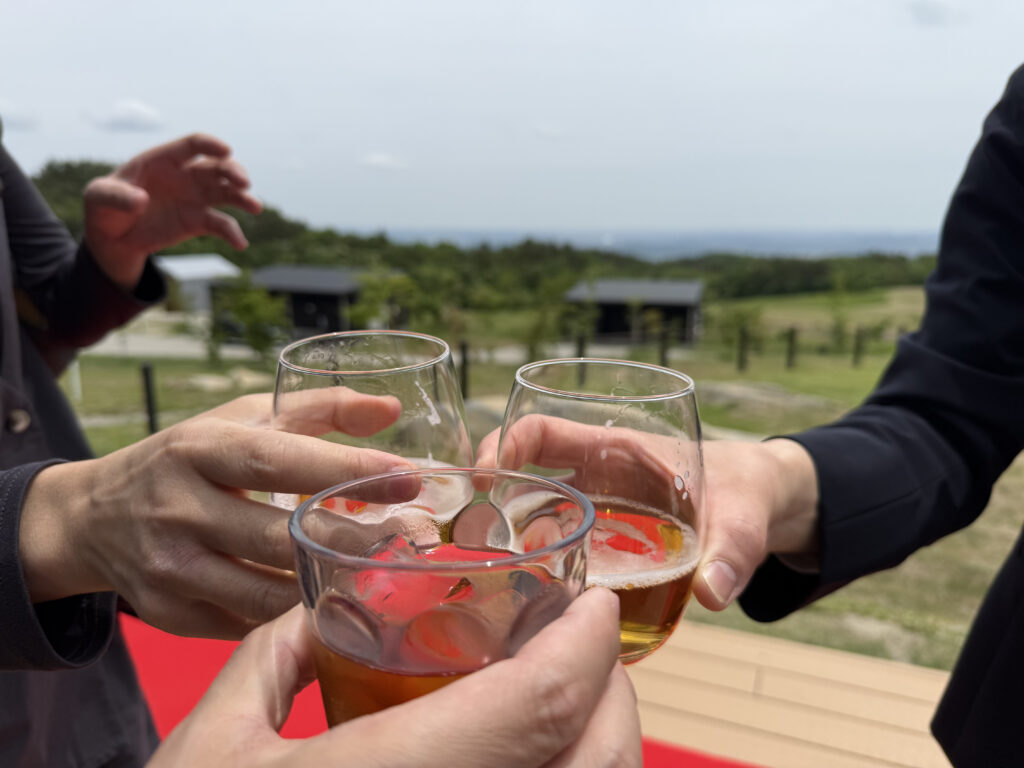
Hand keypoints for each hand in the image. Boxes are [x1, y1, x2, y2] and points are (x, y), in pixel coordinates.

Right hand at [18, 393, 413, 638]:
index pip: (278, 459)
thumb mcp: (241, 418)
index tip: (409, 477)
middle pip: (281, 539)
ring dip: (328, 585)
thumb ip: (319, 410)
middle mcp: (178, 509)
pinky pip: (248, 622)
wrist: (95, 517)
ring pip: (269, 593)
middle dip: (354, 542)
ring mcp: (170, 569)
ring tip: (377, 569)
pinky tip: (325, 596)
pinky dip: (292, 612)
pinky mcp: (171, 615)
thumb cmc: (189, 458)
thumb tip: (389, 409)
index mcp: (197, 449)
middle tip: (412, 537)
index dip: (345, 470)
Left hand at [83, 133, 261, 290]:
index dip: (210, 145)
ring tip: (255, 206)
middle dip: (233, 171)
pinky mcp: (198, 222)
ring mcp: (194, 199)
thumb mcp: (98, 198)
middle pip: (217, 167)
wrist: (113, 237)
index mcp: (162, 160)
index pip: (192, 145)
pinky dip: (233, 233)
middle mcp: (185, 176)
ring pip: (226, 192)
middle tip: (244, 183)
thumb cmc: (104, 207)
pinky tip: (240, 244)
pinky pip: (221, 225)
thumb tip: (142, 202)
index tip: (225, 151)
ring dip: (243, 197)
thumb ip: (116, 196)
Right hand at [147, 589, 640, 767]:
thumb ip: (275, 657)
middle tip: (584, 638)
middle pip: (600, 759)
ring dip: (602, 738)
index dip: (586, 644)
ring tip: (568, 692)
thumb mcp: (209, 745)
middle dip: (611, 685)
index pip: (538, 704)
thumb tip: (321, 611)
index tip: (593, 598)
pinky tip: (536, 755)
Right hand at [477, 419, 819, 610]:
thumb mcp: (745, 515)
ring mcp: (594, 515)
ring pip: (532, 522)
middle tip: (474, 545)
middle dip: (489, 506)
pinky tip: (532, 606)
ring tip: (495, 582)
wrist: (763, 509)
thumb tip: (712, 592)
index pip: (543, 432)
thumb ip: (733, 550)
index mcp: (618, 449)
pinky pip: (559, 554)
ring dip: (510, 545)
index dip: (504, 445)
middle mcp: (595, 480)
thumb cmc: (749, 491)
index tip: (485, 478)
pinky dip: (539, 572)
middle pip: (520, 480)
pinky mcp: (602, 547)